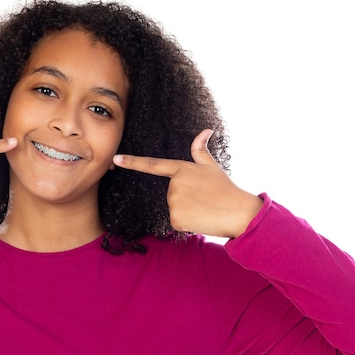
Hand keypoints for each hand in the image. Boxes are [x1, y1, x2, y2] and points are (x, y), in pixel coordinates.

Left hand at [113, 129, 261, 237]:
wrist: (239, 212)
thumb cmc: (226, 189)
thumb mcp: (212, 167)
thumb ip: (201, 150)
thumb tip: (205, 130)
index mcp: (182, 169)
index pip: (153, 165)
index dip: (132, 162)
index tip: (116, 159)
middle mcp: (174, 183)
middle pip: (170, 194)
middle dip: (185, 199)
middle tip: (203, 200)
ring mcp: (174, 200)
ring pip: (173, 209)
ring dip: (186, 212)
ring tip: (204, 208)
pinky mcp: (175, 218)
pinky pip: (175, 222)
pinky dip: (187, 223)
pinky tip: (200, 219)